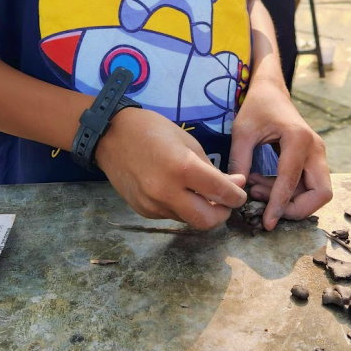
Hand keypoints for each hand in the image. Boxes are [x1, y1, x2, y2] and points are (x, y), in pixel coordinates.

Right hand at [96, 107, 246, 229]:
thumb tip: (235, 184)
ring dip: (200, 210)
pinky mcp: (143, 211)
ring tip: (199, 192)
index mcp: (182, 168)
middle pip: (207, 221)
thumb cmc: (152, 130)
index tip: (240, 192)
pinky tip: (176, 190)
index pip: (222, 193)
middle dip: (222, 214)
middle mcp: (167, 192)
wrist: (110, 136)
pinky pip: (171, 215)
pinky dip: (181, 207)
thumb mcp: (188, 142)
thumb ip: (212, 168)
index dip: (237, 196)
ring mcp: (153, 205)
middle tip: (225, 202)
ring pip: (189, 220)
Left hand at [228, 78, 330, 229]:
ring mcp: (319, 155)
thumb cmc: (257, 107)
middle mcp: (316, 148)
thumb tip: (237, 193)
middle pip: (321, 194)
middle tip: (268, 208)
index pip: (292, 182)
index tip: (267, 223)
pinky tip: (265, 185)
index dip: (279, 206)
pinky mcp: (314, 160)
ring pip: (318, 193)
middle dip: (297, 209)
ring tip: (258, 190)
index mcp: (299, 139)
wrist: (272, 92)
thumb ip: (240, 161)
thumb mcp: (242, 132)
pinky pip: (309, 187)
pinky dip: (290, 193)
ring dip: (291, 201)